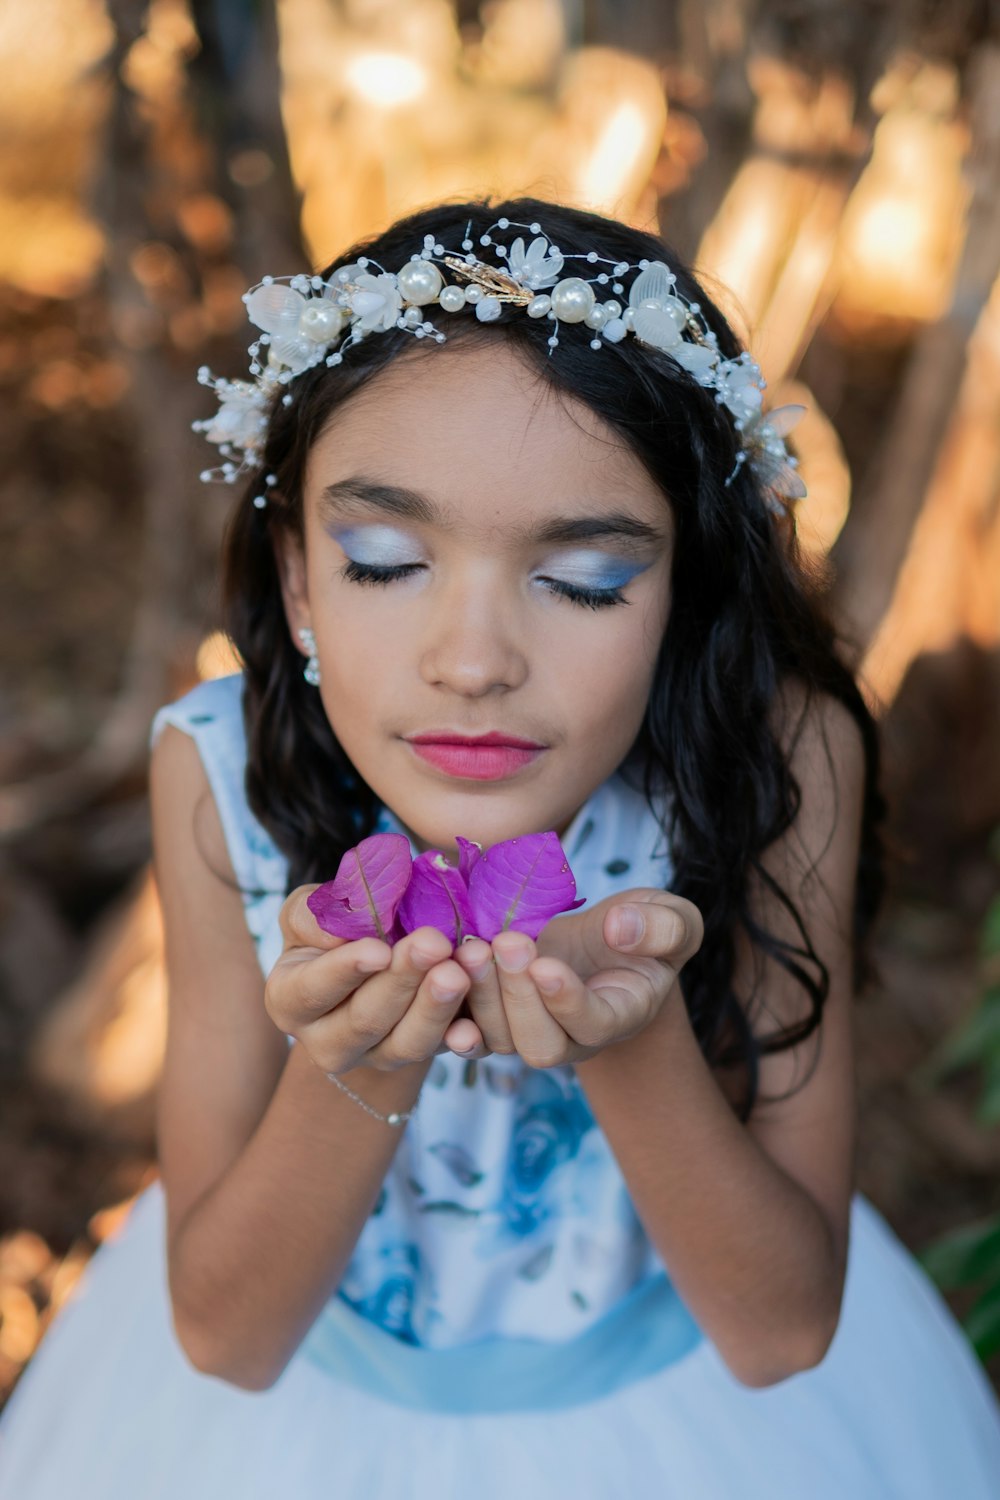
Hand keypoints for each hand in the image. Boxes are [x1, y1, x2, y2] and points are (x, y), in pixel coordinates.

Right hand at [264, 885, 475, 1073]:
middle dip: (402, 981)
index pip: (312, 990)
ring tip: (457, 972)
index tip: (379, 949)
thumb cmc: (333, 927)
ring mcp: (377, 1055)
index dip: (345, 971)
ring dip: (435, 1008)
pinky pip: (444, 1055)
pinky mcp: (420, 1054)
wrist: (372, 951)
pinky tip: (472, 1026)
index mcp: (290, 1002)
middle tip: (433, 944)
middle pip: (365, 1020)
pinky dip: (461, 1039)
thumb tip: (333, 933)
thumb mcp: (309, 912)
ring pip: (406, 1043)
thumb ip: (310, 918)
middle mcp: (328, 1041)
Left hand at [447, 889, 703, 1066]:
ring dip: (480, 995)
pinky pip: (467, 1027)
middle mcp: (573, 1036)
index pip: (592, 1026)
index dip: (567, 1002)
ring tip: (471, 946)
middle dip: (518, 997)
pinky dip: (448, 1009)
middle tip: (506, 942)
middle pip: (539, 1044)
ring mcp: (530, 1030)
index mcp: (620, 1015)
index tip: (547, 964)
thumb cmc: (646, 929)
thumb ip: (663, 928)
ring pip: (498, 1038)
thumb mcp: (674, 920)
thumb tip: (621, 929)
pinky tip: (436, 977)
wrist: (610, 940)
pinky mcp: (495, 1015)